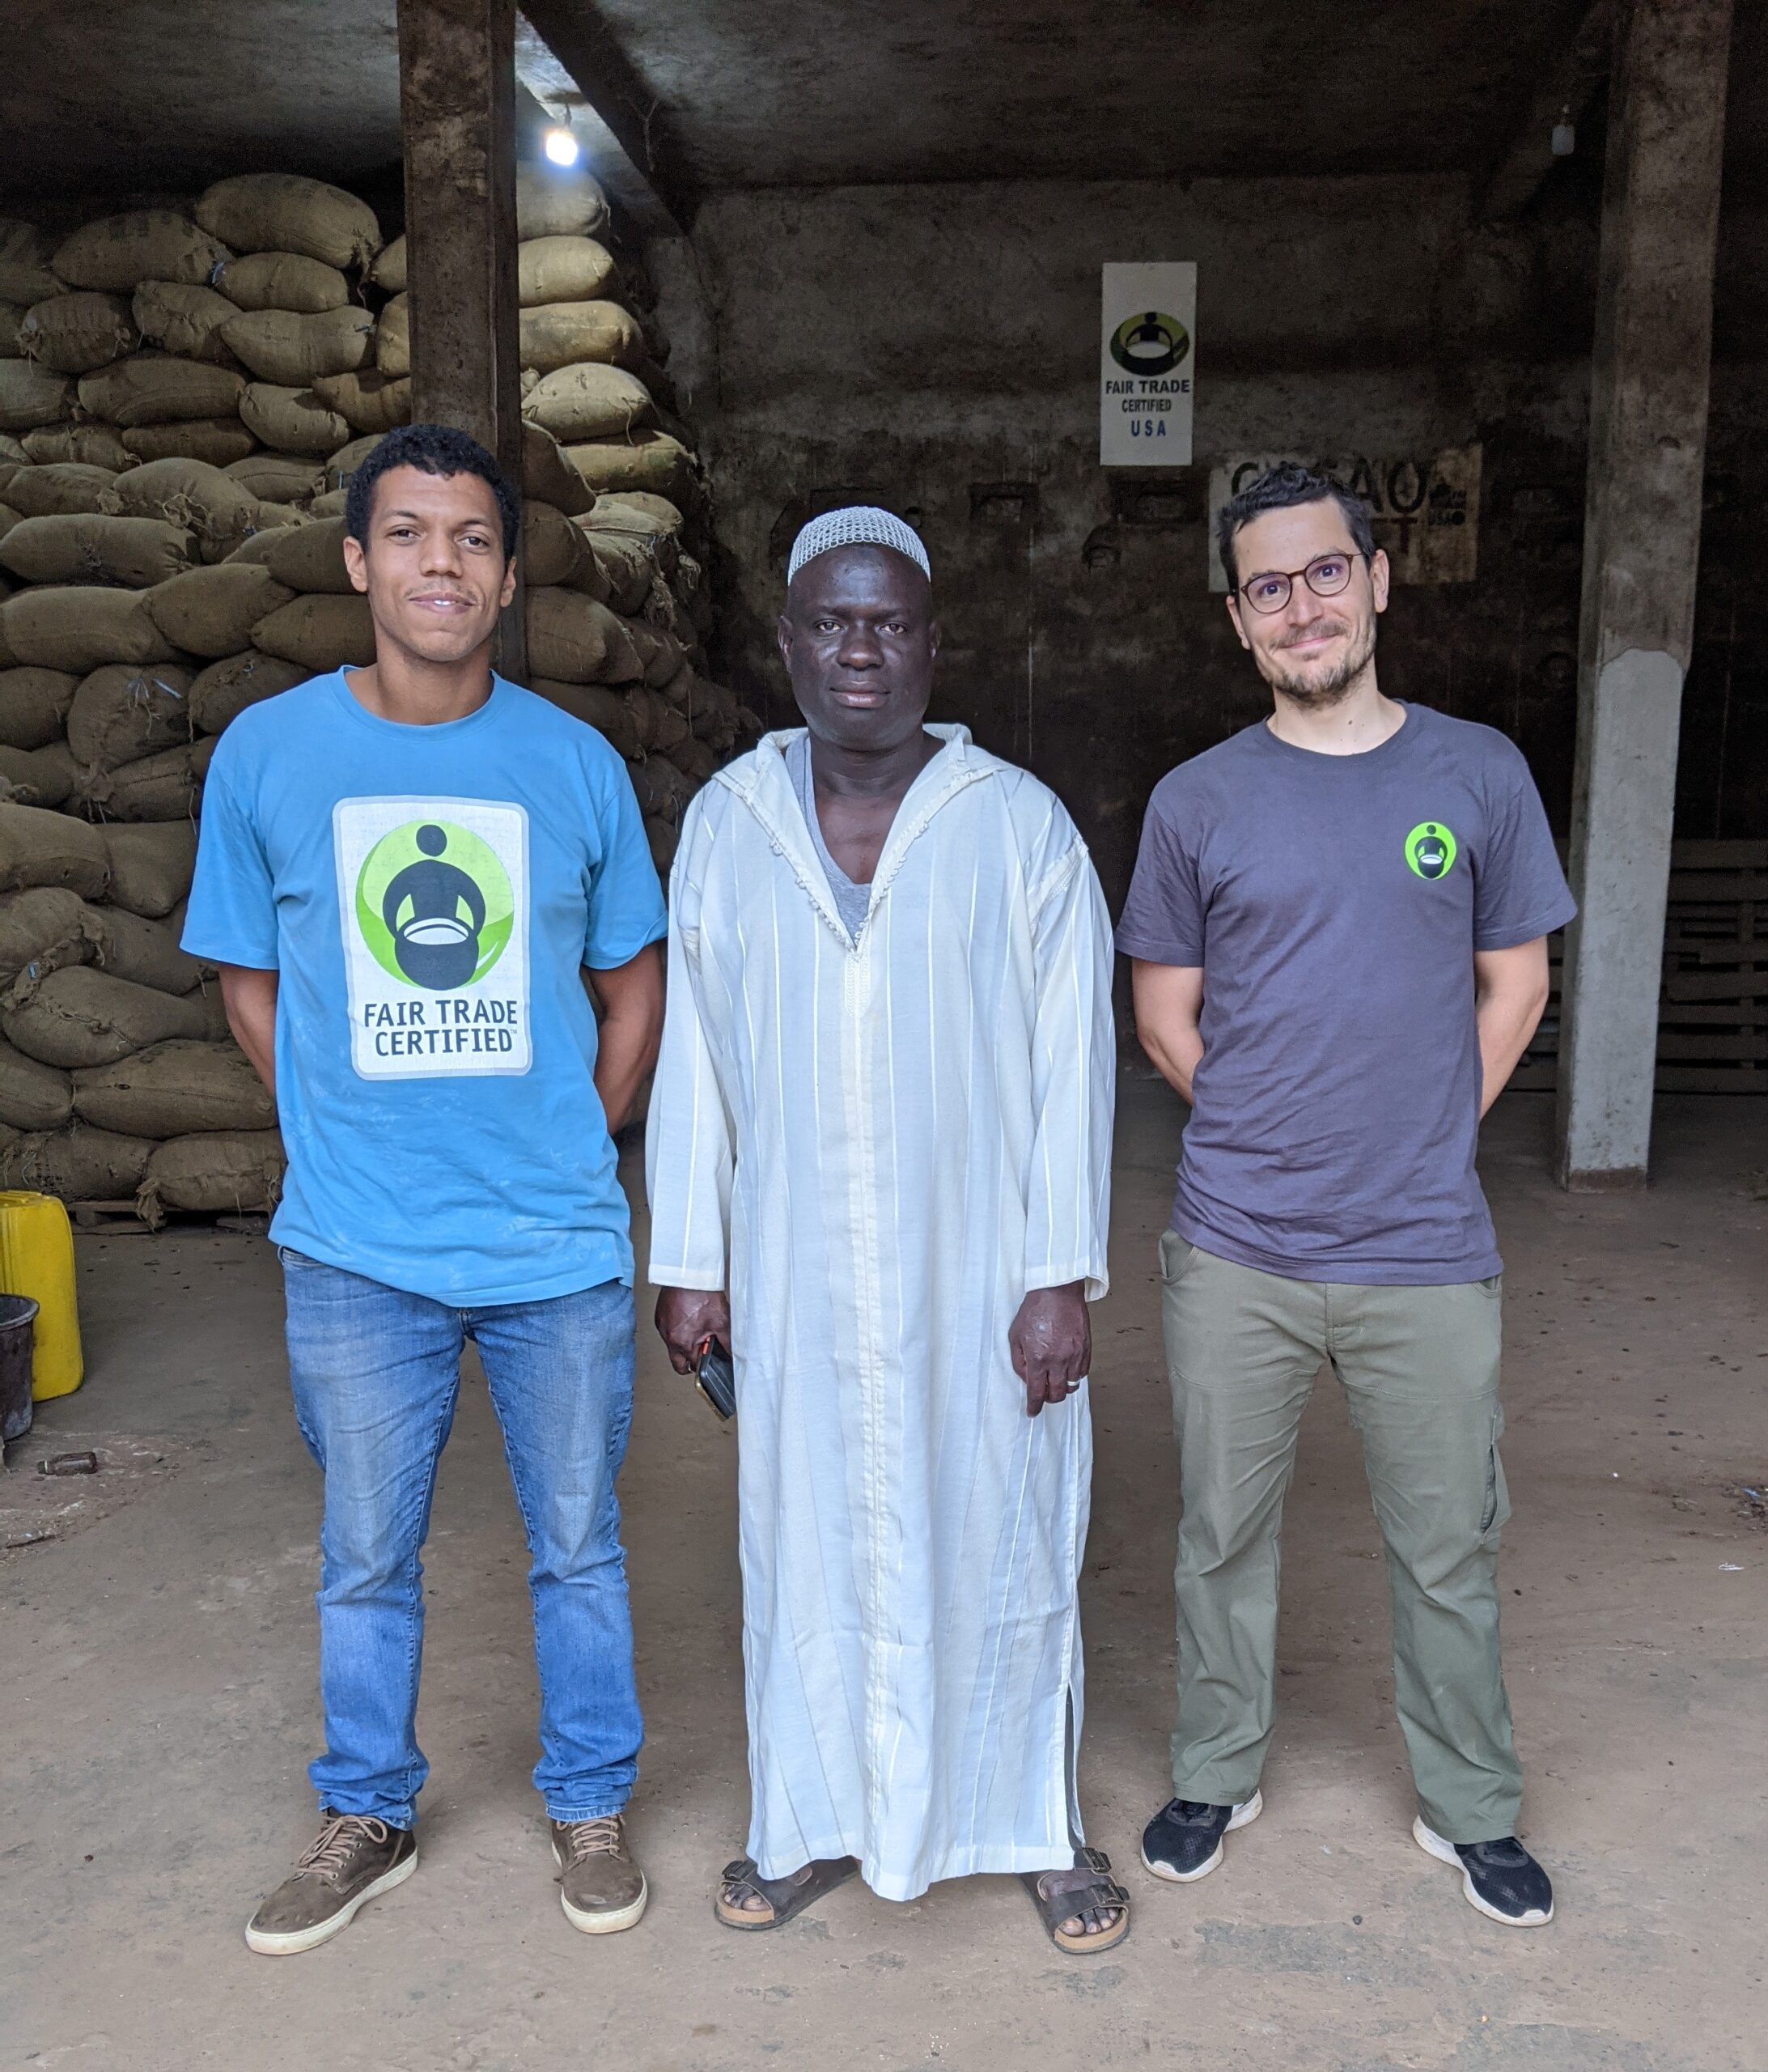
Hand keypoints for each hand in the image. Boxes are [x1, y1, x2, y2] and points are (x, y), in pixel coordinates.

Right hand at [655, 1285, 730, 1374]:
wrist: (689, 1274)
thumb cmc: (702, 1293)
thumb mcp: (721, 1321)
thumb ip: (726, 1342)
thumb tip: (730, 1354)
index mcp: (682, 1342)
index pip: (692, 1366)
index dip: (703, 1364)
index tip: (708, 1358)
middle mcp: (669, 1337)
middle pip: (678, 1363)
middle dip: (690, 1361)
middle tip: (700, 1352)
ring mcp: (662, 1327)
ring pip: (672, 1346)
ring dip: (684, 1343)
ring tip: (696, 1330)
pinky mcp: (660, 1316)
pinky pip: (668, 1331)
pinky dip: (678, 1330)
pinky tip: (688, 1319)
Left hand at [1008, 1282, 1089, 1417]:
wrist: (1057, 1291)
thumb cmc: (1035, 1309)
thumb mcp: (1015, 1335)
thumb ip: (1019, 1360)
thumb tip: (1026, 1377)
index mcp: (1038, 1358)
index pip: (1036, 1393)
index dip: (1033, 1406)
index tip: (1032, 1412)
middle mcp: (1058, 1360)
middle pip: (1057, 1395)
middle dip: (1048, 1399)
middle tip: (1043, 1394)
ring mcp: (1075, 1355)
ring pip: (1071, 1386)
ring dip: (1062, 1387)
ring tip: (1055, 1379)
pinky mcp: (1086, 1348)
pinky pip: (1083, 1372)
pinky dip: (1074, 1376)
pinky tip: (1066, 1368)